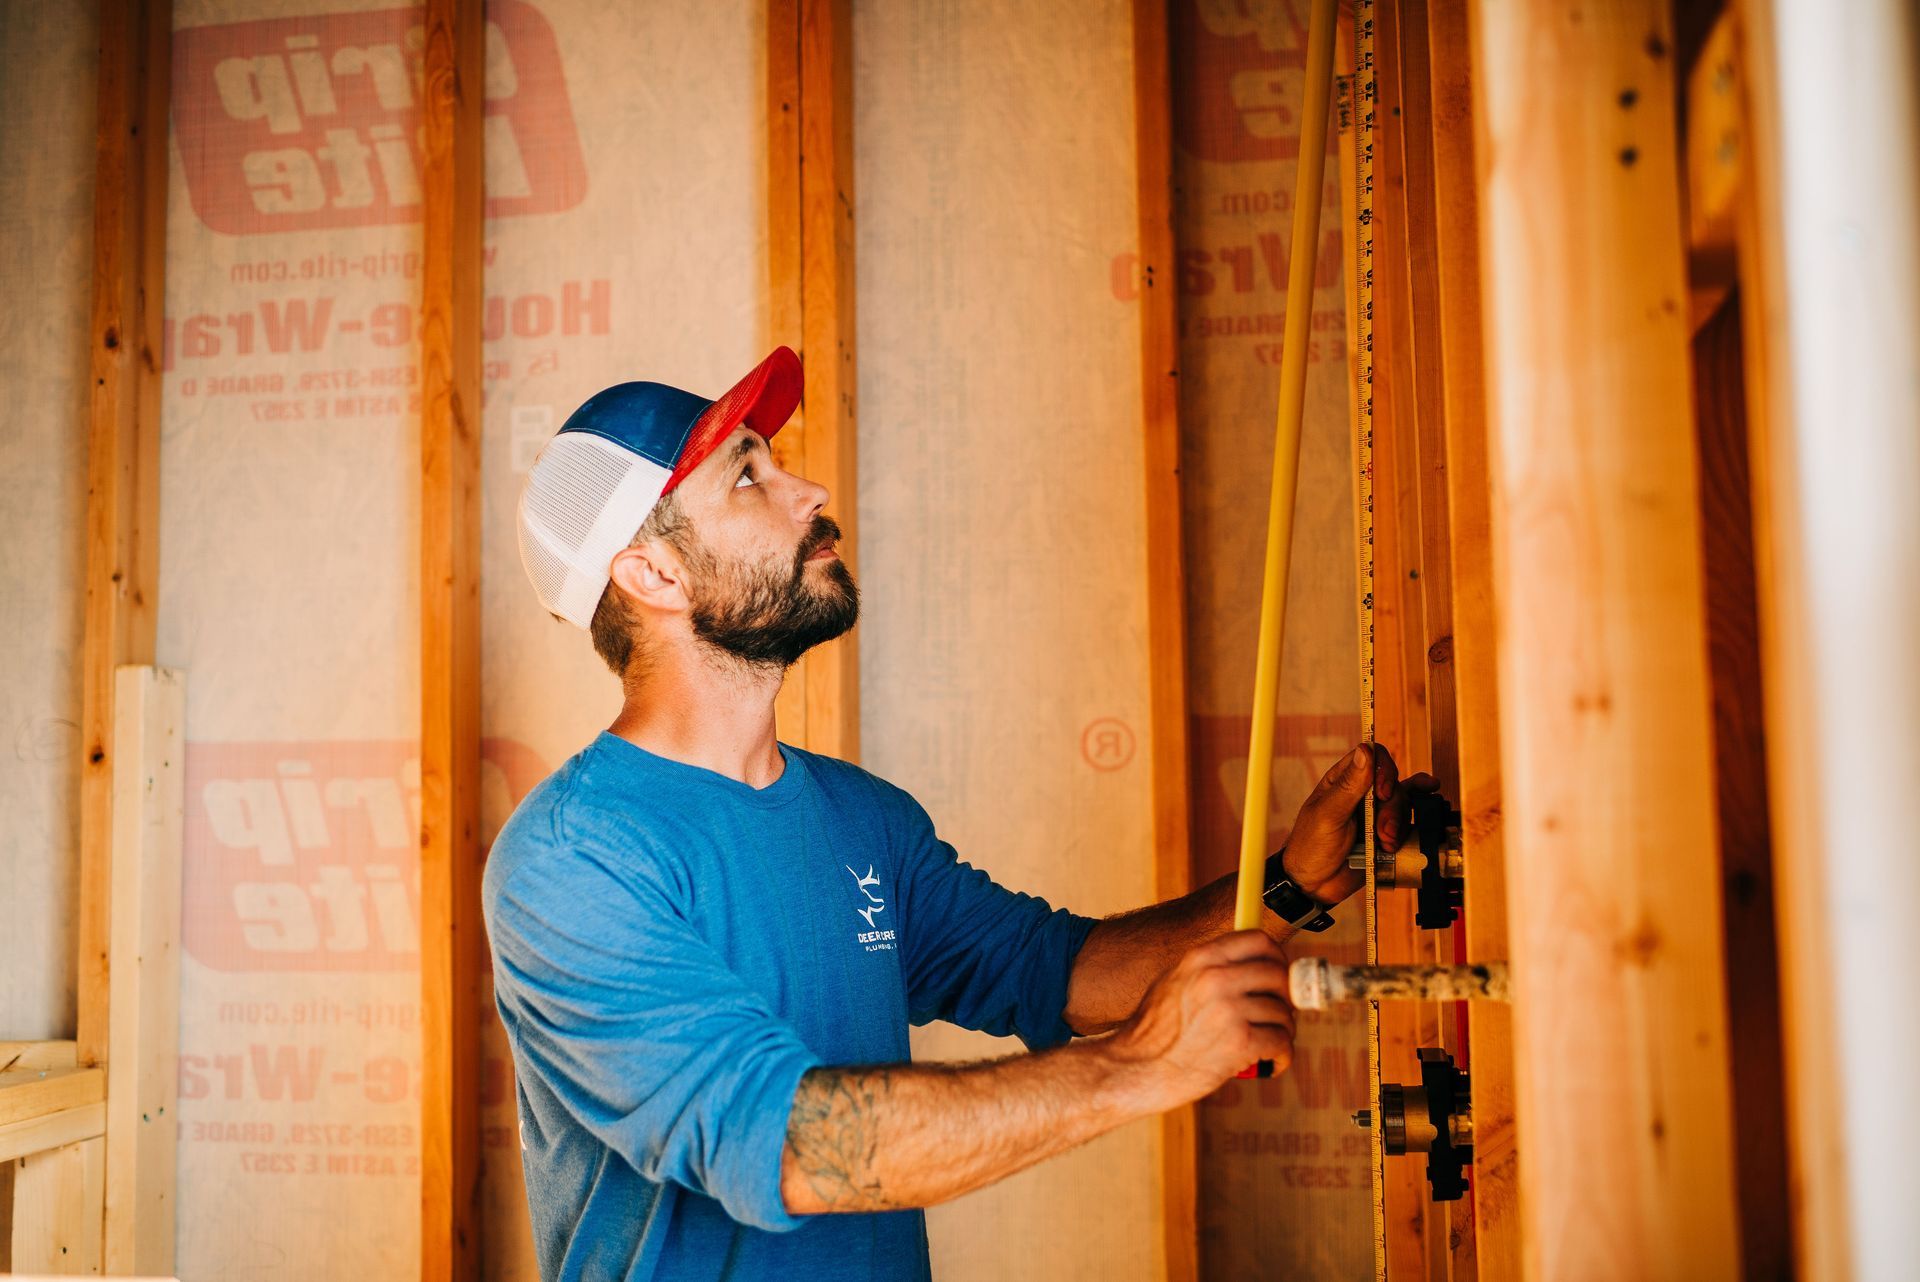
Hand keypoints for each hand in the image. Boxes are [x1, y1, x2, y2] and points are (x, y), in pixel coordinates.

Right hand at [1105, 930, 1295, 1108]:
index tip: (1277, 976)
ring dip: (1282, 1032)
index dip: (1277, 957)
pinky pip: (1282, 1042)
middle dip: (1285, 997)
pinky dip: (1281, 1056)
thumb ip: (1209, 970)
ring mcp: (1229, 1009)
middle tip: (1277, 1016)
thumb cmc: (1154, 1032)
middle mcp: (1216, 978)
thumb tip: (1253, 964)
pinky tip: (1269, 1064)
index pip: (1259, 940)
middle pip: (1278, 974)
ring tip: (1267, 1045)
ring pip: (1283, 1012)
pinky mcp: (1239, 1043)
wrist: (1133, 1071)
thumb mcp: (1174, 982)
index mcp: (1201, 958)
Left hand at [1282, 743, 1438, 904]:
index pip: (1372, 757)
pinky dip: (1411, 826)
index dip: (1384, 770)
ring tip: (1385, 844)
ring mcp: (1374, 814)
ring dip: (1398, 824)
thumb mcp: (1328, 815)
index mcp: (1343, 781)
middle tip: (1382, 831)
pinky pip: (1407, 823)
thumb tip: (1365, 750)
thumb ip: (1349, 785)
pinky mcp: (1385, 834)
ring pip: (1402, 804)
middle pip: (1393, 784)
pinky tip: (1423, 813)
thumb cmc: (1310, 847)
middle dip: (1392, 808)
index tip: (1383, 793)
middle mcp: (1361, 794)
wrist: (1315, 885)